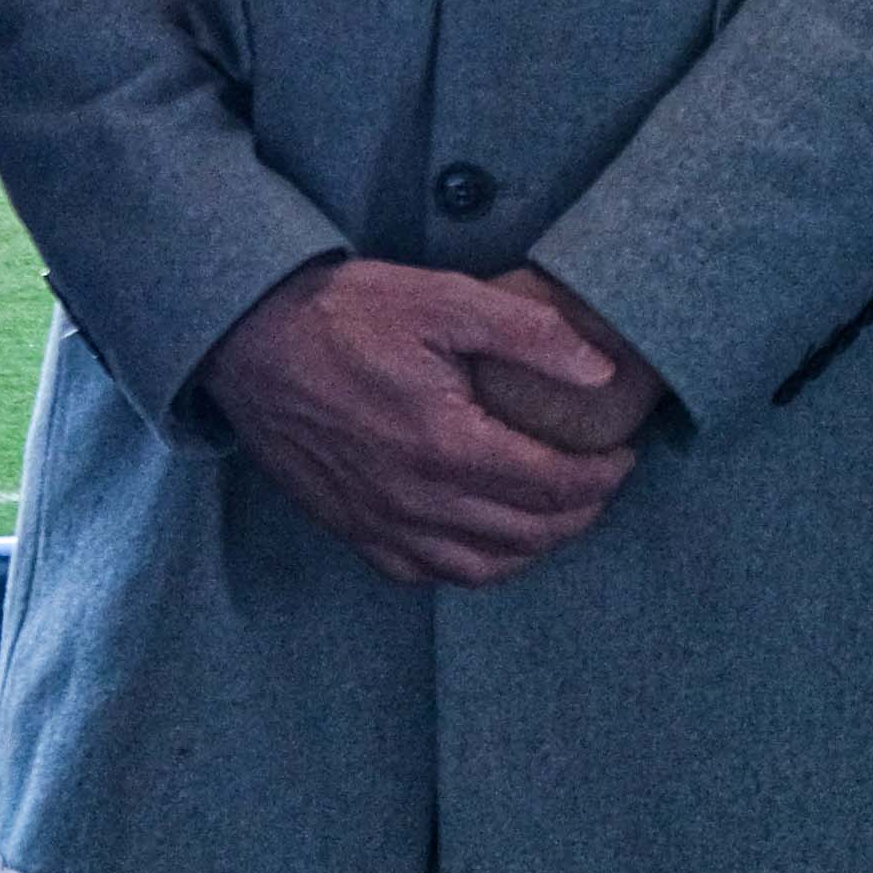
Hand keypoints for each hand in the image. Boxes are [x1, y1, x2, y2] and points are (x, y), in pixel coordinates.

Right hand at [194, 260, 634, 588]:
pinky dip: (472, 566)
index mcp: (447, 445)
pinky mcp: (350, 528)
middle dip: (580, 512)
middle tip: (602, 482)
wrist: (249, 339)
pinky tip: (487, 540)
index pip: (554, 485)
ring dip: (534, 548)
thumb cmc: (345, 313)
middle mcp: (417, 499)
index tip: (624, 454)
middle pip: (527, 533)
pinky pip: (425, 573)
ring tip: (558, 515)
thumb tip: (601, 372)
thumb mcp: (443, 299)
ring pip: (481, 566)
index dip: (603, 476)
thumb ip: (529, 334)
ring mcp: (380, 522)